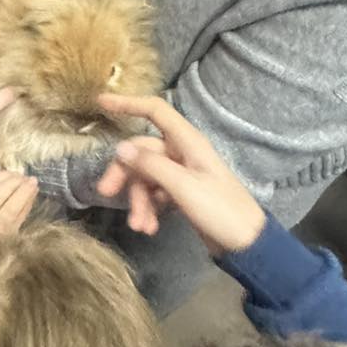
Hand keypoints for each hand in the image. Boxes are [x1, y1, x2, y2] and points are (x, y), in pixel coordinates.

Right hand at [96, 94, 265, 253]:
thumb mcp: (183, 187)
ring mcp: (182, 173)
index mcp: (188, 142)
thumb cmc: (221, 210)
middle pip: (142, 152)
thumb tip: (120, 148)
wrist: (246, 243)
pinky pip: (154, 193)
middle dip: (125, 174)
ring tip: (140, 226)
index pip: (155, 111)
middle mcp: (182, 152)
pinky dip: (148, 209)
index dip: (128, 103)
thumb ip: (151, 166)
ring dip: (138, 200)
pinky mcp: (181, 193)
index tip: (100, 102)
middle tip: (106, 193)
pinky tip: (149, 227)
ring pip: (146, 176)